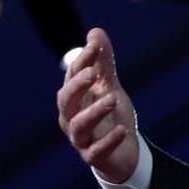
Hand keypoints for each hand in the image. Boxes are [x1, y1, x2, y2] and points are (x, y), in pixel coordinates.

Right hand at [56, 28, 138, 183]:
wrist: (121, 149)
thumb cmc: (109, 113)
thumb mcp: (108, 85)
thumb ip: (102, 62)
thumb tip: (94, 32)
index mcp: (74, 98)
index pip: (72, 76)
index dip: (82, 60)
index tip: (94, 45)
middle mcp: (72, 118)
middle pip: (66, 101)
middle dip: (77, 86)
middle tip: (93, 73)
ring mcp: (81, 139)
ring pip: (79, 125)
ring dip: (94, 111)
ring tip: (112, 98)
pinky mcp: (93, 156)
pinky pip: (96, 151)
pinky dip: (107, 140)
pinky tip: (121, 130)